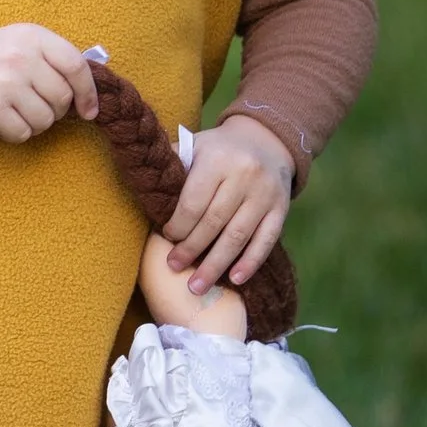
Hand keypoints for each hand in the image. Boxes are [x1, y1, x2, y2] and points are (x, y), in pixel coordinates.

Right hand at [0, 25, 99, 142]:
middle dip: (56, 110)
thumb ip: (56, 58)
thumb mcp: (25, 42)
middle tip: (39, 104)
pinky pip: (23, 133)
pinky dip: (17, 133)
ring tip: (20, 111)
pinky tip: (6, 120)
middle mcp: (20, 58)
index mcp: (34, 37)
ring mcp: (5, 83)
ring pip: (45, 120)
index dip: (88, 92)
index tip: (89, 110)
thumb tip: (90, 95)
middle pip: (62, 98)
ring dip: (37, 123)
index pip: (76, 65)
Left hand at [161, 115, 294, 296]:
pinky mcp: (281, 208)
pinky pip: (266, 240)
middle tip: (174, 267)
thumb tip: (145, 195)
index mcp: (217, 159)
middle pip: (214, 222)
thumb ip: (173, 167)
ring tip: (196, 287)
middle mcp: (244, 175)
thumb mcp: (195, 146)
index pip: (193, 202)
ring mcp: (265, 193)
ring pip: (238, 236)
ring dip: (216, 265)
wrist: (266, 140)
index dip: (177, 226)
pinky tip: (235, 280)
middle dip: (191, 249)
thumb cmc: (219, 150)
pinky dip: (250, 262)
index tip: (166, 238)